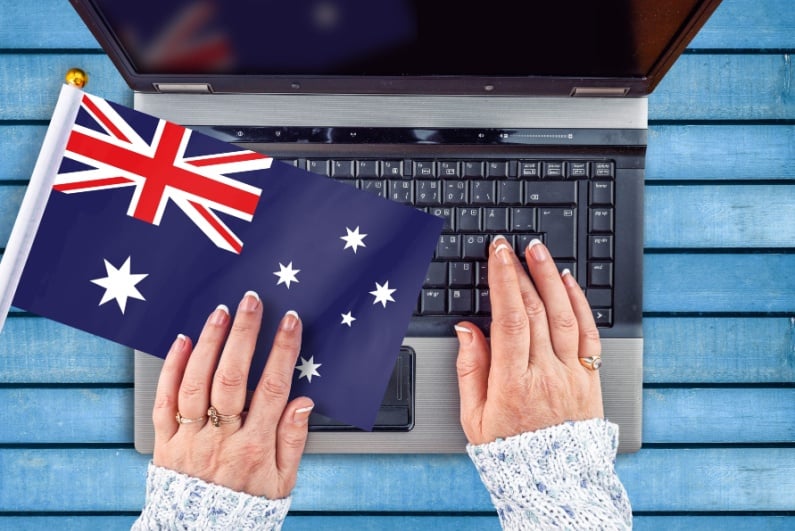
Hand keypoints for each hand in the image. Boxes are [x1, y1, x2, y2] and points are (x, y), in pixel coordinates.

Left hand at [151, 291, 313, 498]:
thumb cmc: (245, 506)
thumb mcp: (283, 481)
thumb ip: (293, 440)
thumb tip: (303, 403)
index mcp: (253, 447)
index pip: (272, 388)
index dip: (282, 351)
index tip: (289, 322)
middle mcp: (220, 438)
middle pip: (231, 377)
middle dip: (243, 334)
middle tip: (251, 303)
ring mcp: (189, 438)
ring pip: (196, 382)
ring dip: (209, 342)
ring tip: (221, 313)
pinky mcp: (165, 441)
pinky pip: (165, 400)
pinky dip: (172, 368)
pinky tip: (182, 341)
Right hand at [455, 237, 602, 444]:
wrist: (555, 479)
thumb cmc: (511, 449)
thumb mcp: (474, 418)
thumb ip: (470, 370)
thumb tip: (467, 330)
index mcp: (513, 384)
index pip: (509, 320)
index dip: (504, 281)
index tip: (497, 255)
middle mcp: (546, 374)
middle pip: (535, 311)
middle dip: (521, 272)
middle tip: (510, 247)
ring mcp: (571, 374)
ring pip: (563, 315)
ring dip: (550, 278)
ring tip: (538, 252)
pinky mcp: (589, 376)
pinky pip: (588, 332)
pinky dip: (578, 303)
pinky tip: (567, 282)